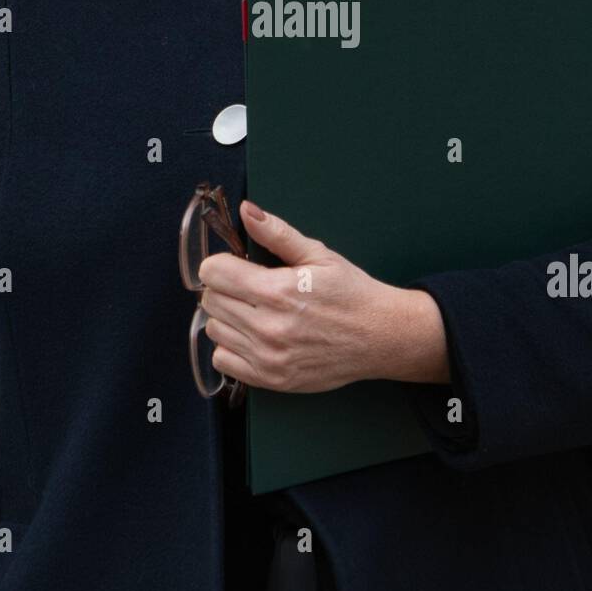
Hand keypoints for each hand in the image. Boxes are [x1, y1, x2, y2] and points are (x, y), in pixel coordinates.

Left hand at [197, 200, 450, 391]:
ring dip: (227, 317)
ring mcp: (267, 357)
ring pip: (213, 330)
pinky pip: (223, 360)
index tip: (237, 265)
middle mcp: (268, 328)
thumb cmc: (351, 294)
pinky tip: (254, 335)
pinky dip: (231, 346)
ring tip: (255, 310)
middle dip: (225, 287)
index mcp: (278, 291)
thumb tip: (247, 211)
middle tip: (250, 286)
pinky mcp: (270, 379)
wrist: (380, 337)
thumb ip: (276, 233)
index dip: (222, 263)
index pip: (213, 273)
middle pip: (211, 300)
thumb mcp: (318, 255)